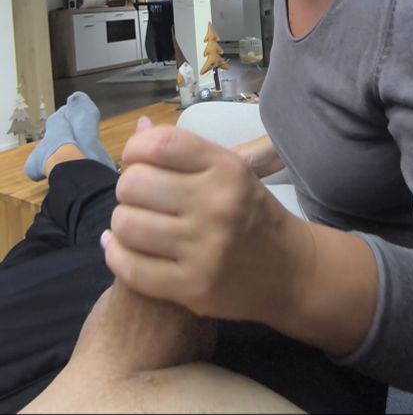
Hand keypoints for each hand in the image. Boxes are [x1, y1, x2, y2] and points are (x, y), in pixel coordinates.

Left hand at [103, 122, 303, 325]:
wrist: (293, 272)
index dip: (134, 150)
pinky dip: (117, 255)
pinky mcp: (193, 287)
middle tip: (140, 200)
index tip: (136, 162)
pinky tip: (124, 249)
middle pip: (133, 183)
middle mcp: (217, 204)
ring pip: (126, 224)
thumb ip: (185, 151)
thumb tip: (139, 127)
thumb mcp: (232, 173)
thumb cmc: (253, 215)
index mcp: (227, 169)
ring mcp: (205, 248)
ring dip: (123, 224)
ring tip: (137, 226)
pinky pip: (130, 267)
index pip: (159, 144)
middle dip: (127, 190)